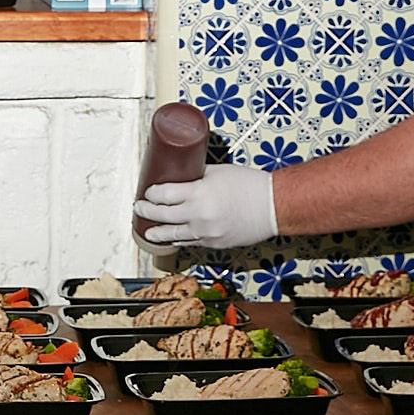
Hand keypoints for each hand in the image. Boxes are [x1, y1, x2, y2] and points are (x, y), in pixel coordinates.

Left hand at [135, 164, 278, 249]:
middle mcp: (199, 215)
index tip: (148, 191)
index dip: (151, 193)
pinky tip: (171, 238)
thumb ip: (197, 176)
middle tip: (140, 207)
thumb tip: (180, 175)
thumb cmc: (249, 185)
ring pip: (173, 235)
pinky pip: (191, 243)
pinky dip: (179, 240)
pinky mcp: (214, 243)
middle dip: (147, 211)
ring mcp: (206, 232)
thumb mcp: (217, 171)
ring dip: (157, 232)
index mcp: (198, 193)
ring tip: (148, 231)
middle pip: (162, 215)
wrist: (273, 207)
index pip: (163, 195)